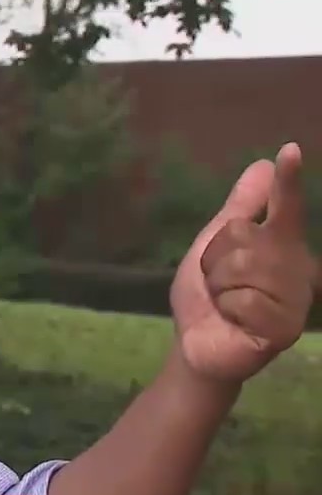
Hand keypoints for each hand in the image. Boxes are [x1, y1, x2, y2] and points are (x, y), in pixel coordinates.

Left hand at [170, 142, 319, 383]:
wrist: (197, 344)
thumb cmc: (208, 294)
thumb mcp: (215, 246)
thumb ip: (241, 209)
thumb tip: (261, 165)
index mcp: (283, 247)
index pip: (286, 209)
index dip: (287, 182)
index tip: (288, 151)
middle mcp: (298, 269)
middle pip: (245, 237)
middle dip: (217, 259)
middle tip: (219, 283)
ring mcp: (295, 299)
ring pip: (244, 267)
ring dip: (220, 285)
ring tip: (226, 304)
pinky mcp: (285, 327)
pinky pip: (244, 299)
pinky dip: (228, 309)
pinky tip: (235, 322)